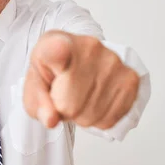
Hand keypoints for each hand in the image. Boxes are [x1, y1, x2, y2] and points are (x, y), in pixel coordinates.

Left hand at [23, 31, 139, 128]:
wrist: (74, 60)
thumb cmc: (51, 73)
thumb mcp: (34, 86)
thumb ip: (38, 104)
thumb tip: (51, 120)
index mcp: (56, 43)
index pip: (57, 50)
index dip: (57, 55)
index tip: (57, 50)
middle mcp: (89, 47)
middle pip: (72, 106)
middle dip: (65, 110)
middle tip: (63, 96)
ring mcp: (113, 61)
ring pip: (92, 115)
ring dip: (83, 115)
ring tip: (79, 97)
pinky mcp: (130, 78)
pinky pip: (111, 118)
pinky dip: (100, 118)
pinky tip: (94, 101)